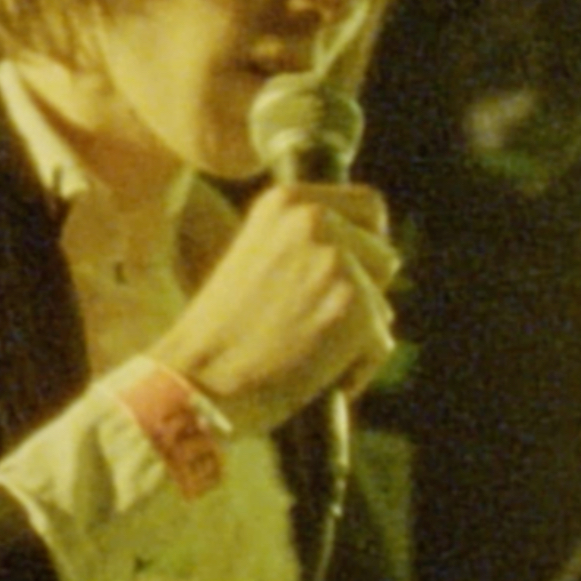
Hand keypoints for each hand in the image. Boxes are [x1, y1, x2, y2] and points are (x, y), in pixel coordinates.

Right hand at [149, 180, 399, 437]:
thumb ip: (307, 246)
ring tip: (305, 351)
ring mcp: (336, 260)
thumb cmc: (222, 335)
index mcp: (285, 200)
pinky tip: (312, 376)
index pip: (369, 207)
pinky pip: (380, 343)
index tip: (343, 281)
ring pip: (383, 303)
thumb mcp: (259, 260)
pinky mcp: (354, 305)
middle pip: (384, 254)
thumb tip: (380, 255)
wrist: (195, 380)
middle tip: (315, 324)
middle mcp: (314, 219)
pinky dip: (355, 369)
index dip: (366, 247)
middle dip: (365, 292)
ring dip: (357, 334)